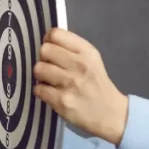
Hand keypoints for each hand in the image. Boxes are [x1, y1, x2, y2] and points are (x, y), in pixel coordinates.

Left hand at [33, 28, 128, 144]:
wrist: (110, 114)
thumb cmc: (97, 84)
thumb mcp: (92, 60)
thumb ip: (71, 49)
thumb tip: (46, 42)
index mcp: (86, 52)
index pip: (56, 34)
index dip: (48, 41)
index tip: (52, 50)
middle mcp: (79, 65)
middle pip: (44, 50)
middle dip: (44, 59)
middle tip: (50, 67)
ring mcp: (70, 83)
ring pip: (38, 69)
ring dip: (41, 76)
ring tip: (50, 81)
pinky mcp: (61, 100)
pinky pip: (38, 89)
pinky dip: (41, 91)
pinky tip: (50, 93)